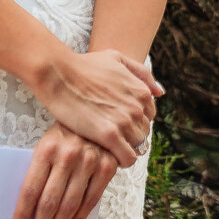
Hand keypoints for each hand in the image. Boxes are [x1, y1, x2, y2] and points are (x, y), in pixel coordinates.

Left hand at [11, 124, 117, 218]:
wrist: (100, 118)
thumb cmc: (65, 136)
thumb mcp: (48, 144)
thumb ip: (40, 172)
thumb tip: (27, 210)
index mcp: (46, 149)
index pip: (30, 189)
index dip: (22, 214)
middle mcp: (68, 156)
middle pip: (49, 201)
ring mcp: (90, 162)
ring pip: (70, 205)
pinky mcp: (107, 168)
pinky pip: (91, 201)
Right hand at [37, 47, 161, 168]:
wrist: (58, 74)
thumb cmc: (83, 65)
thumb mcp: (116, 58)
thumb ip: (141, 73)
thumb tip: (160, 92)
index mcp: (141, 91)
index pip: (149, 116)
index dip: (134, 121)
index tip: (118, 123)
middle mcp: (137, 107)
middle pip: (144, 132)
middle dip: (130, 135)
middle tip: (111, 136)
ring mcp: (125, 121)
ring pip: (137, 147)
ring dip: (125, 148)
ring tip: (107, 146)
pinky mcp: (110, 135)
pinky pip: (127, 158)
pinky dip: (121, 160)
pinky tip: (108, 155)